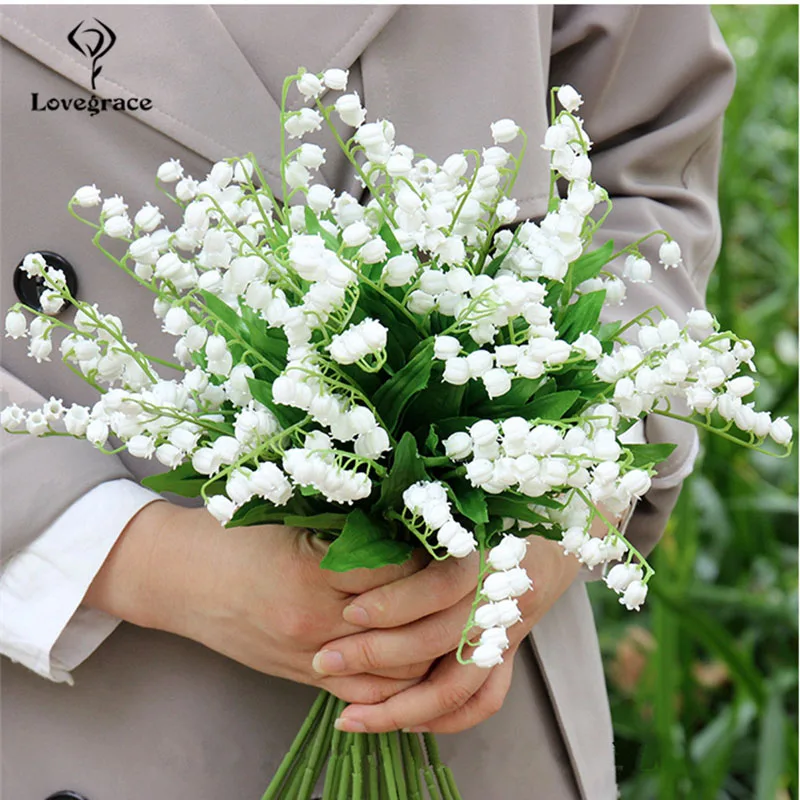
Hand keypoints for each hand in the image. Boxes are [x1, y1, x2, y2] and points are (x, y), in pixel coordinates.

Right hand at [84, 501, 425, 703]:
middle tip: (456, 576)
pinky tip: (416, 654)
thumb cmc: (233, 534)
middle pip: (408, 627)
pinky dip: (399, 680)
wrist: (180, 579)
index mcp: (312, 571)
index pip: (401, 570)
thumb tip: (415, 523)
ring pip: (398, 671)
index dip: (431, 553)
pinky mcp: (304, 678)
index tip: (442, 536)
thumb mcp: (291, 515)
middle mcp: (315, 622)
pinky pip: (367, 694)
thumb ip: (351, 527)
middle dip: (441, 603)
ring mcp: (310, 658)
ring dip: (429, 646)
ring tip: (442, 612)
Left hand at [317, 535, 581, 733]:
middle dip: (374, 655)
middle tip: (323, 661)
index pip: (440, 585)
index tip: (349, 612)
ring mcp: (505, 634)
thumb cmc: (486, 519)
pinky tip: (405, 723)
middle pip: (437, 639)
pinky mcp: (508, 657)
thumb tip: (351, 543)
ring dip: (401, 706)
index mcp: (486, 554)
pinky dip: (446, 719)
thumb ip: (412, 528)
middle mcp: (498, 599)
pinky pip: (484, 701)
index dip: (394, 603)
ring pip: (457, 685)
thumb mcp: (452, 510)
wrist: (546, 545)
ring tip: (351, 718)